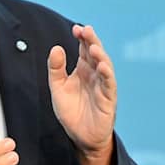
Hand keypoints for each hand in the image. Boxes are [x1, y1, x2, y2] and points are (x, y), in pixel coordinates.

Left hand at [48, 24, 116, 164]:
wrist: (80, 136)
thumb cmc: (71, 111)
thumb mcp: (58, 87)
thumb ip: (55, 69)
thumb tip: (56, 47)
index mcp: (83, 70)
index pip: (84, 49)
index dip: (82, 38)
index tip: (76, 28)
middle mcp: (95, 75)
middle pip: (96, 54)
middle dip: (92, 41)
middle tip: (86, 30)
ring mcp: (103, 86)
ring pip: (105, 66)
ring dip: (100, 56)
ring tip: (93, 47)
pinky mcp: (108, 99)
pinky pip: (109, 84)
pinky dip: (106, 74)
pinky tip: (102, 66)